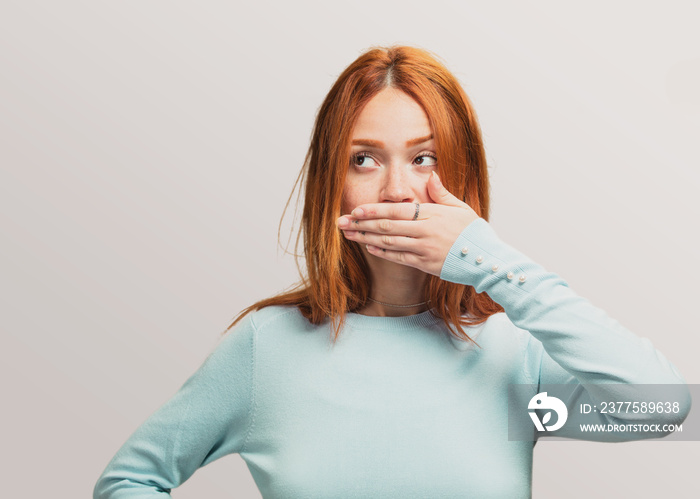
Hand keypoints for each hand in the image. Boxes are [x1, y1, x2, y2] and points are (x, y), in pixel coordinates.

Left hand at [336, 171, 480, 275]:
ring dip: (365, 238)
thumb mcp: (461, 207)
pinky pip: (398, 258)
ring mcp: (423, 249)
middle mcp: (424, 231)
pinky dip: (382, 253)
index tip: (355, 210)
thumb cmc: (474, 232)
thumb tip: (431, 175)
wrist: (487, 258)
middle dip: (361, 224)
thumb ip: (442, 193)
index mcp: (431, 214)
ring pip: (388, 243)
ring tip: (349, 235)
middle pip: (386, 227)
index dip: (372, 211)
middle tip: (341, 222)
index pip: (395, 211)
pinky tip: (369, 248)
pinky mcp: (424, 264)